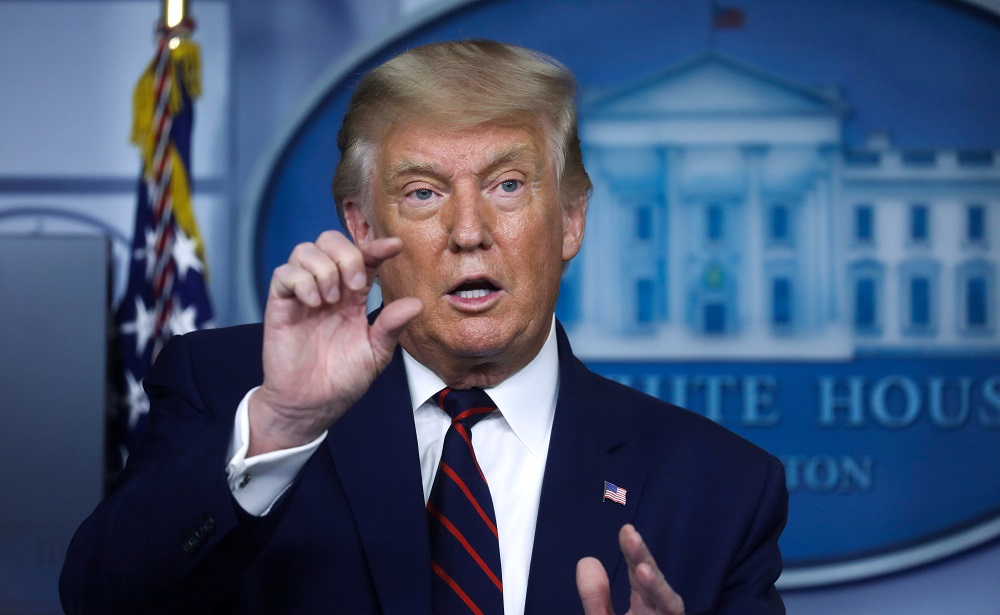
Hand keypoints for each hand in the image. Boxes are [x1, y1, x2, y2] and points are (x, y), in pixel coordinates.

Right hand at [247, 231, 421, 454]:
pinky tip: (314, 303)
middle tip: (355, 287)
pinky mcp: (280, 305)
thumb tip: (416, 303)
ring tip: (331, 301)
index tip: (395, 247)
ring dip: (324, 269)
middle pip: (330, 241)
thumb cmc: (342, 379)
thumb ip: (391, 327)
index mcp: (353, 297)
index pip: (364, 257)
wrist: (311, 404)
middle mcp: (328, 288)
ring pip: (305, 250)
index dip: (377, 247)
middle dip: (347, 255)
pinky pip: (284, 273)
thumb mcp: (375, 353)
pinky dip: (301, 281)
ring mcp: (302, 294)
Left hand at [577, 524, 684, 614]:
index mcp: (644, 607)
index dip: (633, 552)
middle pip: (653, 581)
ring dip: (654, 582)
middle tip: (630, 533)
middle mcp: (658, 611)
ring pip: (667, 601)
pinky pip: (671, 611)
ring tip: (641, 566)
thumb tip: (586, 561)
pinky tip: (647, 578)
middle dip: (642, 558)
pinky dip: (661, 595)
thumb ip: (595, 597)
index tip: (626, 529)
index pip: (639, 573)